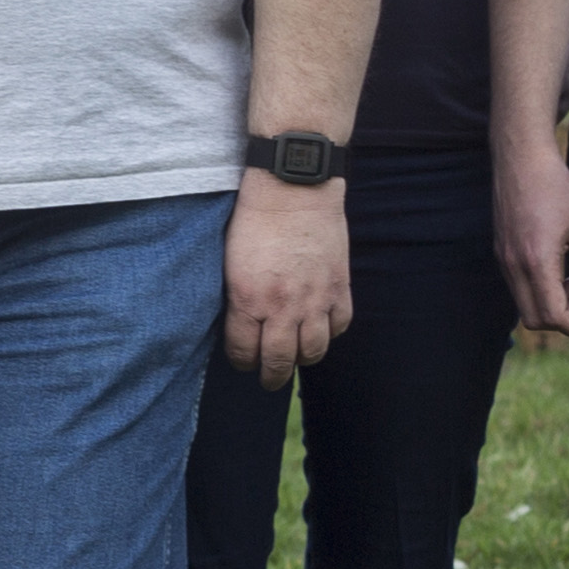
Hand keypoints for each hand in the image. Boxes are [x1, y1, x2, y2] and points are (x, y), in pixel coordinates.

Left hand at [221, 178, 352, 383]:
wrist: (293, 189)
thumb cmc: (254, 219)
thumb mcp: (229, 261)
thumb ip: (237, 297)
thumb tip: (241, 324)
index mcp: (247, 300)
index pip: (243, 351)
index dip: (241, 361)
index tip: (242, 360)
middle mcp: (282, 307)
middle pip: (278, 361)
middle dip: (270, 376)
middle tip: (268, 380)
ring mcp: (315, 299)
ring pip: (313, 351)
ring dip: (302, 359)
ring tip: (295, 356)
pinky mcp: (340, 287)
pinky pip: (340, 326)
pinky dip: (330, 333)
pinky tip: (320, 329)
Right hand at [495, 138, 568, 342]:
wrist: (520, 160)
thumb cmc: (557, 188)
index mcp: (537, 261)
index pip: (555, 316)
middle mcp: (514, 266)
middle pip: (536, 320)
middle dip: (565, 318)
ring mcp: (503, 260)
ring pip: (526, 306)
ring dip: (552, 303)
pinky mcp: (501, 253)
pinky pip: (519, 288)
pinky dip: (541, 290)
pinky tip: (557, 265)